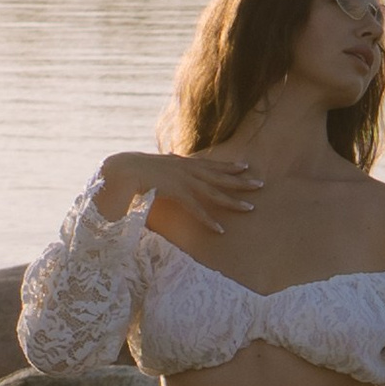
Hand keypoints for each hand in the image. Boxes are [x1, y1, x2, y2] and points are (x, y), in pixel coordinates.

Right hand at [102, 144, 261, 233]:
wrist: (123, 169)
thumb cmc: (136, 168)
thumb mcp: (156, 163)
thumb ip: (167, 163)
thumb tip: (170, 155)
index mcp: (183, 162)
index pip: (212, 164)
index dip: (230, 166)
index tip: (246, 166)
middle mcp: (187, 169)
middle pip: (220, 176)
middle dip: (241, 181)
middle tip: (261, 184)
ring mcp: (184, 180)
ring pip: (214, 192)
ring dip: (233, 201)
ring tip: (250, 209)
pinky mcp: (177, 192)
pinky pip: (196, 209)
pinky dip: (208, 220)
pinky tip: (220, 230)